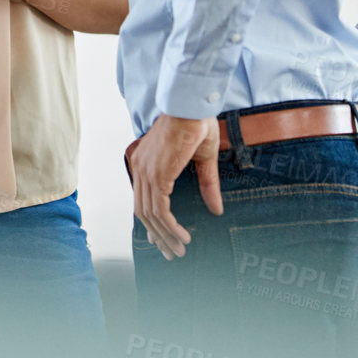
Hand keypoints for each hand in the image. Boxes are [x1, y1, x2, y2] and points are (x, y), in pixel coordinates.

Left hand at [128, 114, 223, 259]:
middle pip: (143, 212)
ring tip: (179, 250)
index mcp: (146, 162)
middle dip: (158, 236)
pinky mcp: (156, 174)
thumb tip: (216, 210)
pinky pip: (159, 209)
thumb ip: (207, 184)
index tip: (160, 240)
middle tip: (171, 253)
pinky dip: (169, 226)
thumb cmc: (197, 122)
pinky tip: (182, 236)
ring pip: (150, 214)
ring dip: (165, 235)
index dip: (151, 222)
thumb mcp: (203, 159)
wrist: (192, 104)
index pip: (142, 199)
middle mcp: (140, 168)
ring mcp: (146, 172)